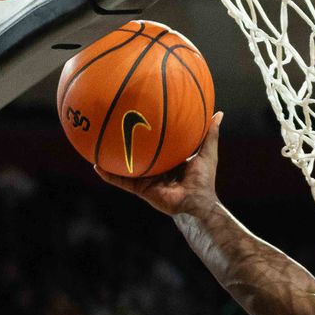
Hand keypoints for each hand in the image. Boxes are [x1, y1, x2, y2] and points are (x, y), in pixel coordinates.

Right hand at [96, 111, 223, 215]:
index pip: (157, 143)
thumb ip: (210, 133)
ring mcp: (147, 179)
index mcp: (170, 159)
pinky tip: (96, 166)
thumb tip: (218, 112)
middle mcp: (157, 168)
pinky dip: (109, 175)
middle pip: (139, 152)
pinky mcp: (141, 189)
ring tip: (96, 145)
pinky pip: (121, 181)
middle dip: (126, 141)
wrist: (196, 202)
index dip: (149, 131)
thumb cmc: (204, 178)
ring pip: (126, 166)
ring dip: (112, 158)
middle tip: (114, 125)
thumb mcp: (207, 151)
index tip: (140, 116)